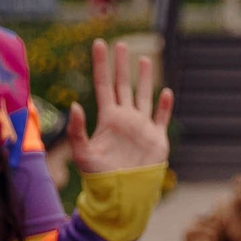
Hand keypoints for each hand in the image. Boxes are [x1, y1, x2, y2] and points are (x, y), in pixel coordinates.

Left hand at [67, 39, 173, 173]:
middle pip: (123, 85)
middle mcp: (124, 119)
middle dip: (121, 65)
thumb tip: (75, 104)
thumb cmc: (98, 178)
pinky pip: (161, 119)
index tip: (99, 44)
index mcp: (107, 118)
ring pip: (143, 97)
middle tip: (121, 44)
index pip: (103, 84)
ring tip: (145, 59)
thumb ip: (77, 130)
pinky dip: (164, 106)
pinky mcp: (156, 141)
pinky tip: (165, 92)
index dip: (101, 64)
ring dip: (144, 79)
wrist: (121, 196)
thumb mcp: (81, 153)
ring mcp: (141, 128)